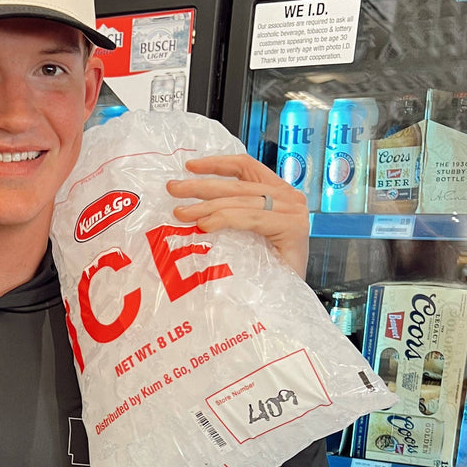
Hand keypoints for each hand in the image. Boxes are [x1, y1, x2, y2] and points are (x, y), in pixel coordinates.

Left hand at [166, 153, 309, 279]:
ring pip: (241, 200)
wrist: (286, 302)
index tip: (188, 167)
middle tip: (173, 189)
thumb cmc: (263, 274)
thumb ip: (231, 217)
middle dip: (201, 186)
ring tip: (181, 213)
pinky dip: (226, 218)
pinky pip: (250, 217)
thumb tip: (190, 205)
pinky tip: (205, 225)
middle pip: (238, 184)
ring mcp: (293, 212)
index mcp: (277, 194)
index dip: (217, 164)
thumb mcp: (244, 237)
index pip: (246, 168)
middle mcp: (288, 198)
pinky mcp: (293, 227)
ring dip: (207, 206)